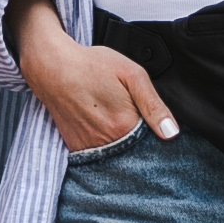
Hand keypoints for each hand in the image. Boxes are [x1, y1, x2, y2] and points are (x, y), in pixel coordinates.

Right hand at [10, 0, 179, 152]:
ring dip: (122, 147)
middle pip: (136, 153)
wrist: (52, 66)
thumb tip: (171, 133)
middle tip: (127, 115)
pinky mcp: (75, 148)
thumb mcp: (132, 74)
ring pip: (117, 157)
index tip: (152, 123)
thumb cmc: (92, 65)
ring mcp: (89, 148)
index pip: (154, 144)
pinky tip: (102, 128)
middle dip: (140, 143)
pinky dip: (104, 148)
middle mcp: (107, 142)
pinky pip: (97, 157)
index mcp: (125, 125)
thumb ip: (154, 105)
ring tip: (113, 119)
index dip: (156, 133)